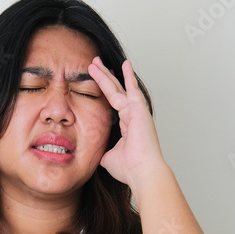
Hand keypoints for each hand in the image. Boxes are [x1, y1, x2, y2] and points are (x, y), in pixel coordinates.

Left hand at [87, 56, 166, 186]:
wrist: (141, 171)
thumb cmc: (129, 168)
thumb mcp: (107, 157)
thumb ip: (101, 150)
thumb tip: (93, 152)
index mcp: (126, 125)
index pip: (112, 103)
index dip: (103, 91)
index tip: (95, 80)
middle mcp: (132, 115)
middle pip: (114, 91)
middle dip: (103, 77)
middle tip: (93, 64)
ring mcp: (136, 111)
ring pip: (117, 88)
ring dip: (106, 74)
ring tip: (96, 61)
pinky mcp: (139, 109)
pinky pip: (132, 88)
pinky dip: (128, 76)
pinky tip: (124, 63)